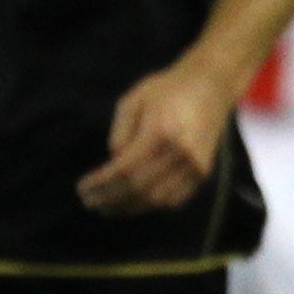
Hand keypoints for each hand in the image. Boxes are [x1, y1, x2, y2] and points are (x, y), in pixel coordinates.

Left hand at [78, 61, 231, 216]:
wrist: (211, 85)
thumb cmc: (166, 89)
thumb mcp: (132, 101)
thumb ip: (119, 133)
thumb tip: (113, 162)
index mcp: (160, 133)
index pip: (125, 170)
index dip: (101, 184)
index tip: (82, 188)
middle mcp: (181, 153)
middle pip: (139, 188)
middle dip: (110, 199)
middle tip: (89, 202)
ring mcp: (195, 165)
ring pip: (157, 199)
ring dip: (128, 208)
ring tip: (107, 208)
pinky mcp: (203, 172)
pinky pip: (175, 199)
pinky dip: (151, 206)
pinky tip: (132, 204)